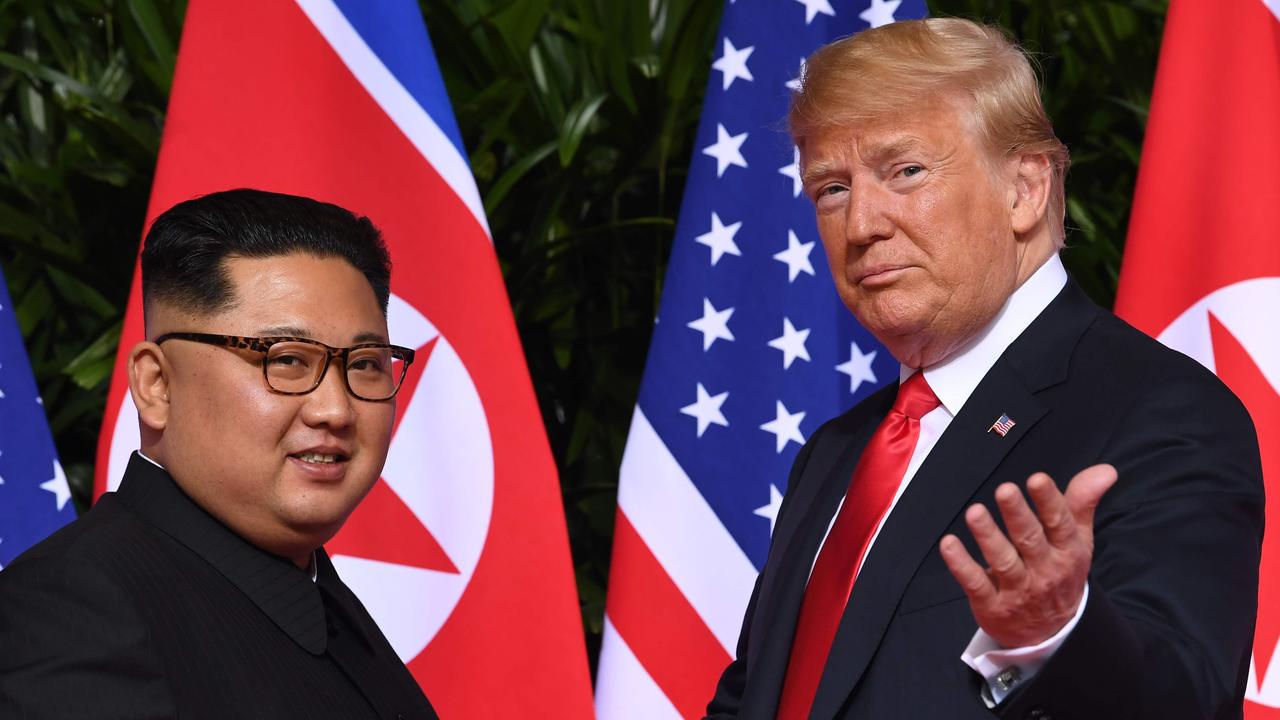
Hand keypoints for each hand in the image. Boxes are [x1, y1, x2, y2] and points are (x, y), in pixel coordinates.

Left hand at [938, 464, 1117, 648]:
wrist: (1054, 634)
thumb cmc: (1062, 573)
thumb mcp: (1078, 540)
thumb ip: (1082, 502)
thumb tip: (1106, 470)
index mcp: (1068, 552)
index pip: (1060, 524)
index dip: (1049, 501)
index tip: (1037, 479)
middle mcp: (1045, 571)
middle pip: (1030, 540)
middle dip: (1017, 515)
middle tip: (1004, 490)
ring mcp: (1018, 590)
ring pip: (1003, 561)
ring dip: (988, 536)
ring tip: (974, 512)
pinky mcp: (993, 606)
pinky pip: (976, 583)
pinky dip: (961, 565)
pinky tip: (948, 545)